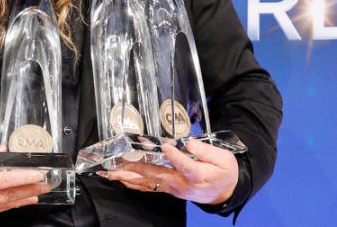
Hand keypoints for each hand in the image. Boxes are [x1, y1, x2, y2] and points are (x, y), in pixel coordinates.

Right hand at [0, 141, 50, 218]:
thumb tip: (1, 148)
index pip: (5, 181)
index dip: (24, 178)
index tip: (38, 174)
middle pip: (10, 195)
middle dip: (31, 190)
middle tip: (46, 184)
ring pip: (6, 204)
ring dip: (24, 199)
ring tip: (39, 193)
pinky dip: (11, 204)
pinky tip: (21, 201)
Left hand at [104, 139, 238, 204]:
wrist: (224, 193)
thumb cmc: (223, 172)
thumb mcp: (223, 159)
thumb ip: (206, 151)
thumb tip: (189, 143)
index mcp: (198, 175)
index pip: (186, 166)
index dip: (176, 157)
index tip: (166, 147)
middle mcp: (182, 184)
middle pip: (159, 176)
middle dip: (138, 170)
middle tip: (120, 164)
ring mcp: (174, 188)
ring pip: (150, 184)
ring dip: (130, 178)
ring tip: (113, 173)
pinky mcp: (169, 189)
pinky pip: (150, 187)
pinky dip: (135, 184)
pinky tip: (122, 180)